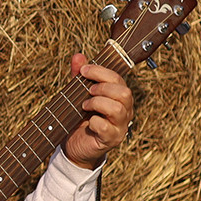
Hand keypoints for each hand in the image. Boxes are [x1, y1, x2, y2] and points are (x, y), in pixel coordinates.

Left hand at [63, 53, 134, 168]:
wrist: (75, 144)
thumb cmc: (79, 117)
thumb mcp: (77, 93)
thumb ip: (79, 75)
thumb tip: (78, 56)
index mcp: (119, 96)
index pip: (118, 78)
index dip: (101, 72)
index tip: (84, 70)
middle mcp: (125, 110)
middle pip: (124, 93)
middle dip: (103, 88)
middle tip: (87, 91)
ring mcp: (120, 126)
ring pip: (119, 108)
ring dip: (98, 103)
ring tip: (85, 106)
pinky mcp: (111, 140)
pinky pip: (107, 128)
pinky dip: (95, 122)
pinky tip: (88, 122)